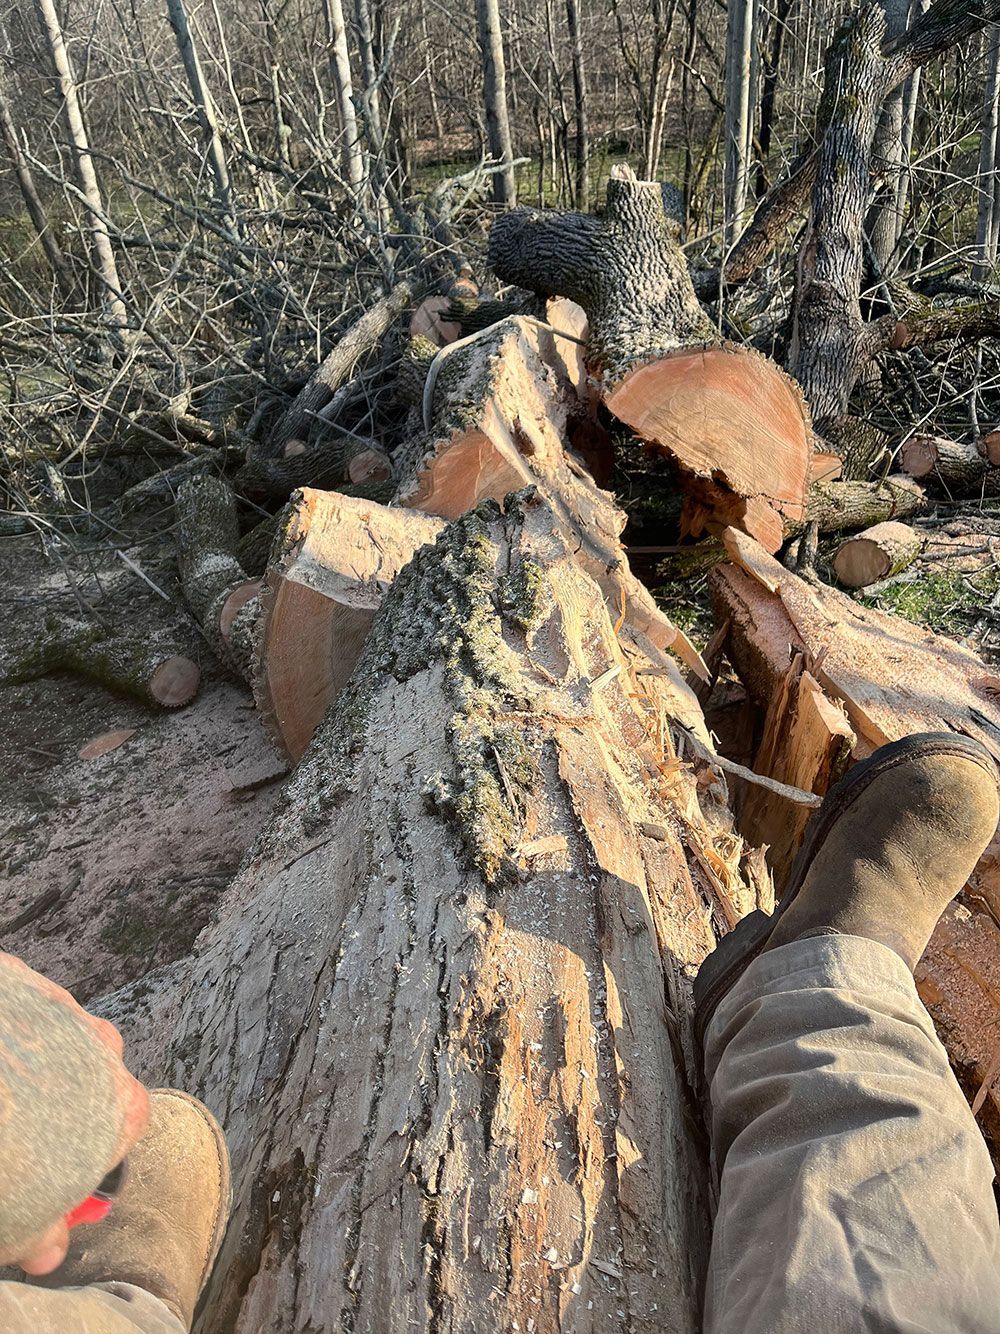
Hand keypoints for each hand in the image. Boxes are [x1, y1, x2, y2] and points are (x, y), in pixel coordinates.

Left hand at [0, 954, 149, 1274]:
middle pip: (85, 1078)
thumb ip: (43, 1235)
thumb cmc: (5, 1158)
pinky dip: (2, 1027)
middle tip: (11, 1134)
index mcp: (124, 1108)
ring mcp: (62, 1008)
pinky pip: (14, 1003)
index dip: (79, 1158)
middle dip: (55, 1103)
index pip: (117, 1131)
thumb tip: (47, 1251)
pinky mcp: (18, 977)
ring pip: (51, 1037)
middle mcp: (103, 1049)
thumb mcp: (21, 1220)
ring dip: (27, 1061)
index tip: (45, 1176)